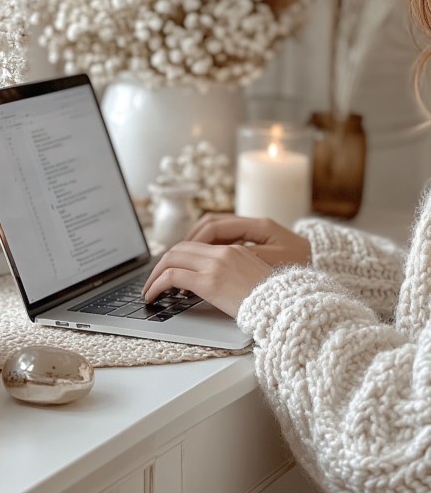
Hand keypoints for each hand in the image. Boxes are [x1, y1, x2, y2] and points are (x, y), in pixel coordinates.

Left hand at [142, 241, 273, 317]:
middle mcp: (223, 253)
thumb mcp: (252, 280)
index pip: (195, 246)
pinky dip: (157, 285)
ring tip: (149, 291)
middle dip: (161, 265)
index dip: (176, 257)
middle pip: (179, 249)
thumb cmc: (272, 302)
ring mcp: (215, 265)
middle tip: (153, 281)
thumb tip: (211, 286)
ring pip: (171, 259)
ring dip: (155, 275)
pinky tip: (153, 296)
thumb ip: (231, 275)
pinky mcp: (209, 282)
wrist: (285, 308)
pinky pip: (172, 277)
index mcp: (235, 250)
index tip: (168, 271)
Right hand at [185, 213, 310, 267]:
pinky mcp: (253, 242)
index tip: (180, 255)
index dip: (196, 240)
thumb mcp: (275, 264)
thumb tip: (220, 257)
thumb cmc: (300, 269)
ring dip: (196, 244)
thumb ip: (247, 259)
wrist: (319, 269)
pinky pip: (223, 239)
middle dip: (189, 240)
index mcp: (260, 226)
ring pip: (215, 230)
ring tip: (183, 261)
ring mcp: (252, 232)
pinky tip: (201, 263)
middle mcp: (254, 224)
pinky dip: (208, 248)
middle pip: (211, 224)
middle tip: (173, 259)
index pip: (216, 226)